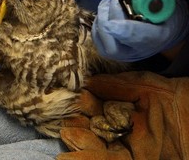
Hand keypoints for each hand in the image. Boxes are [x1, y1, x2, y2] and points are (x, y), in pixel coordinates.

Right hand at [57, 72, 188, 159]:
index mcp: (119, 112)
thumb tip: (88, 82)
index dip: (82, 104)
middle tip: (61, 119)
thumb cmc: (174, 98)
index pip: (94, 108)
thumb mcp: (144, 86)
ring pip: (95, 147)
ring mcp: (125, 148)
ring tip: (64, 136)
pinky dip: (87, 159)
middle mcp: (119, 131)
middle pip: (91, 128)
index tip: (71, 97)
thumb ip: (116, 85)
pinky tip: (68, 158)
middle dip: (75, 124)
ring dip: (78, 143)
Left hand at [92, 0, 188, 61]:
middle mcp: (136, 50)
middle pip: (114, 43)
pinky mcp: (109, 51)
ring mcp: (122, 53)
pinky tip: (105, 12)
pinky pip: (97, 37)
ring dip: (101, 17)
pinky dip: (97, 22)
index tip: (111, 24)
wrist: (163, 27)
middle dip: (108, 18)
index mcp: (155, 37)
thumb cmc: (165, 8)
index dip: (123, 31)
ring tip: (107, 2)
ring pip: (103, 41)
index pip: (137, 37)